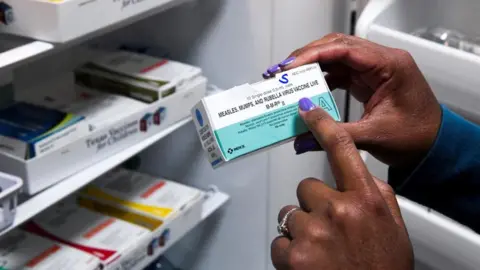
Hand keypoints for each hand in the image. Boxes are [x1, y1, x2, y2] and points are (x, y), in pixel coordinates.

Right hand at [265, 33, 441, 167]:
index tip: (289, 67)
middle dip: (306, 57)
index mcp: (390, 65)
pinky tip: (306, 88)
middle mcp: (382, 61)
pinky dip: (320, 78)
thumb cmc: (417, 136)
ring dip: (311, 66)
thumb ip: (334, 136)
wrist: (433, 145)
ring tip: (288, 78)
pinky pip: (339, 72)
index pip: (344, 50)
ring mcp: (374, 69)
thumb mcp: (373, 136)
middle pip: (336, 47)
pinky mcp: (368, 80)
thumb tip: (301, 140)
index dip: (313, 56)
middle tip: (281, 71)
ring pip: (335, 57)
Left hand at [271, 101, 413, 269]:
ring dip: (301, 229)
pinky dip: (290, 250)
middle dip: (314, 205)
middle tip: (329, 229)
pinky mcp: (293, 253)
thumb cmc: (381, 268)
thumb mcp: (391, 226)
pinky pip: (280, 239)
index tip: (308, 109)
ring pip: (291, 213)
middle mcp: (338, 210)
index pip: (342, 150)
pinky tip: (309, 263)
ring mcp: (313, 231)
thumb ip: (375, 195)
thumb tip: (359, 175)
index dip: (323, 125)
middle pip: (307, 187)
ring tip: (320, 251)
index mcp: (366, 199)